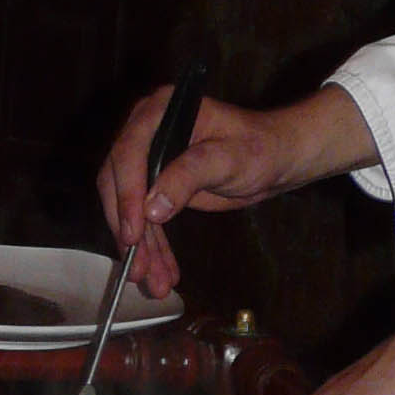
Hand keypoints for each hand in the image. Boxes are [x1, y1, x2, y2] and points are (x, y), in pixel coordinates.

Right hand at [97, 83, 376, 300]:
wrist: (275, 159)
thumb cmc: (258, 148)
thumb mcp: (227, 159)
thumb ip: (190, 176)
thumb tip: (152, 209)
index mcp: (158, 112)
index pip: (128, 154)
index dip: (126, 195)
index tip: (133, 233)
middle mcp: (145, 132)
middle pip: (119, 185)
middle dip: (130, 231)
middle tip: (139, 269)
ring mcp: (148, 159)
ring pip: (129, 208)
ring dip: (141, 248)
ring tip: (153, 283)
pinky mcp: (156, 184)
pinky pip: (144, 218)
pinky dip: (153, 246)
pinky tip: (160, 272)